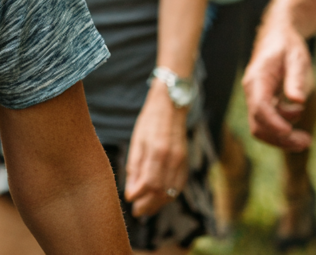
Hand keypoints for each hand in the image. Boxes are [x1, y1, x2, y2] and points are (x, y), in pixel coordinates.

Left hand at [124, 80, 187, 216]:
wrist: (171, 105)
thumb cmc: (150, 120)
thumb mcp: (137, 140)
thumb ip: (134, 167)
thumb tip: (131, 192)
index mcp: (157, 151)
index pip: (149, 184)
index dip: (139, 196)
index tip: (129, 200)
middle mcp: (172, 158)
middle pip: (161, 192)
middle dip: (148, 206)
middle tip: (136, 211)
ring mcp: (182, 161)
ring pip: (171, 192)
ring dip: (158, 204)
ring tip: (145, 207)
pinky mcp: (186, 162)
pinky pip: (179, 186)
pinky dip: (169, 195)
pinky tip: (158, 197)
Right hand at [242, 16, 314, 151]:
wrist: (279, 36)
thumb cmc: (287, 46)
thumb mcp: (296, 57)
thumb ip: (296, 78)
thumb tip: (297, 100)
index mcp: (257, 78)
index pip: (260, 107)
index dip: (274, 123)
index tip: (290, 132)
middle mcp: (253, 91)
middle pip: (258, 124)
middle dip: (279, 138)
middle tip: (306, 142)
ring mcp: (257, 98)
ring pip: (262, 128)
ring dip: (282, 139)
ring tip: (306, 139)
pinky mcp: (264, 102)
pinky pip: (269, 122)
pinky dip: (283, 128)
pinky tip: (298, 115)